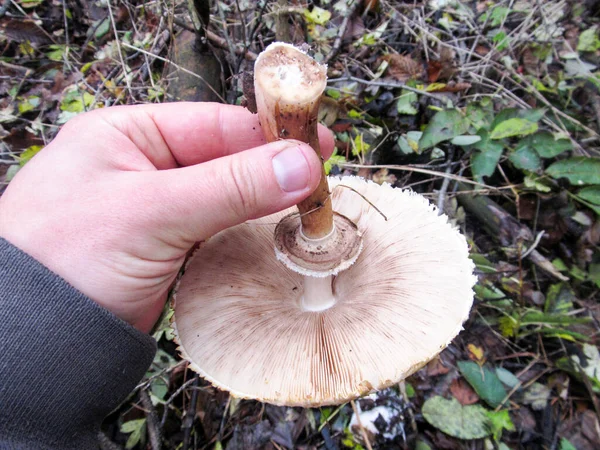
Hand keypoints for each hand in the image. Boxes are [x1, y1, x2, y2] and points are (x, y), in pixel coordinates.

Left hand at [0, 103, 333, 331]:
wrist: (34, 343)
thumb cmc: (70, 260)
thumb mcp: (153, 211)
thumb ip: (231, 186)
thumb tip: (302, 163)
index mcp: (126, 135)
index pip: (214, 124)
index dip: (268, 135)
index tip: (317, 145)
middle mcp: (140, 164)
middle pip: (223, 159)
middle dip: (270, 170)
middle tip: (319, 180)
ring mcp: (153, 207)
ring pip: (223, 195)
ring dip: (262, 202)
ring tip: (306, 206)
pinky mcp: (164, 245)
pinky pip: (215, 227)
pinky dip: (243, 230)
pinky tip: (272, 231)